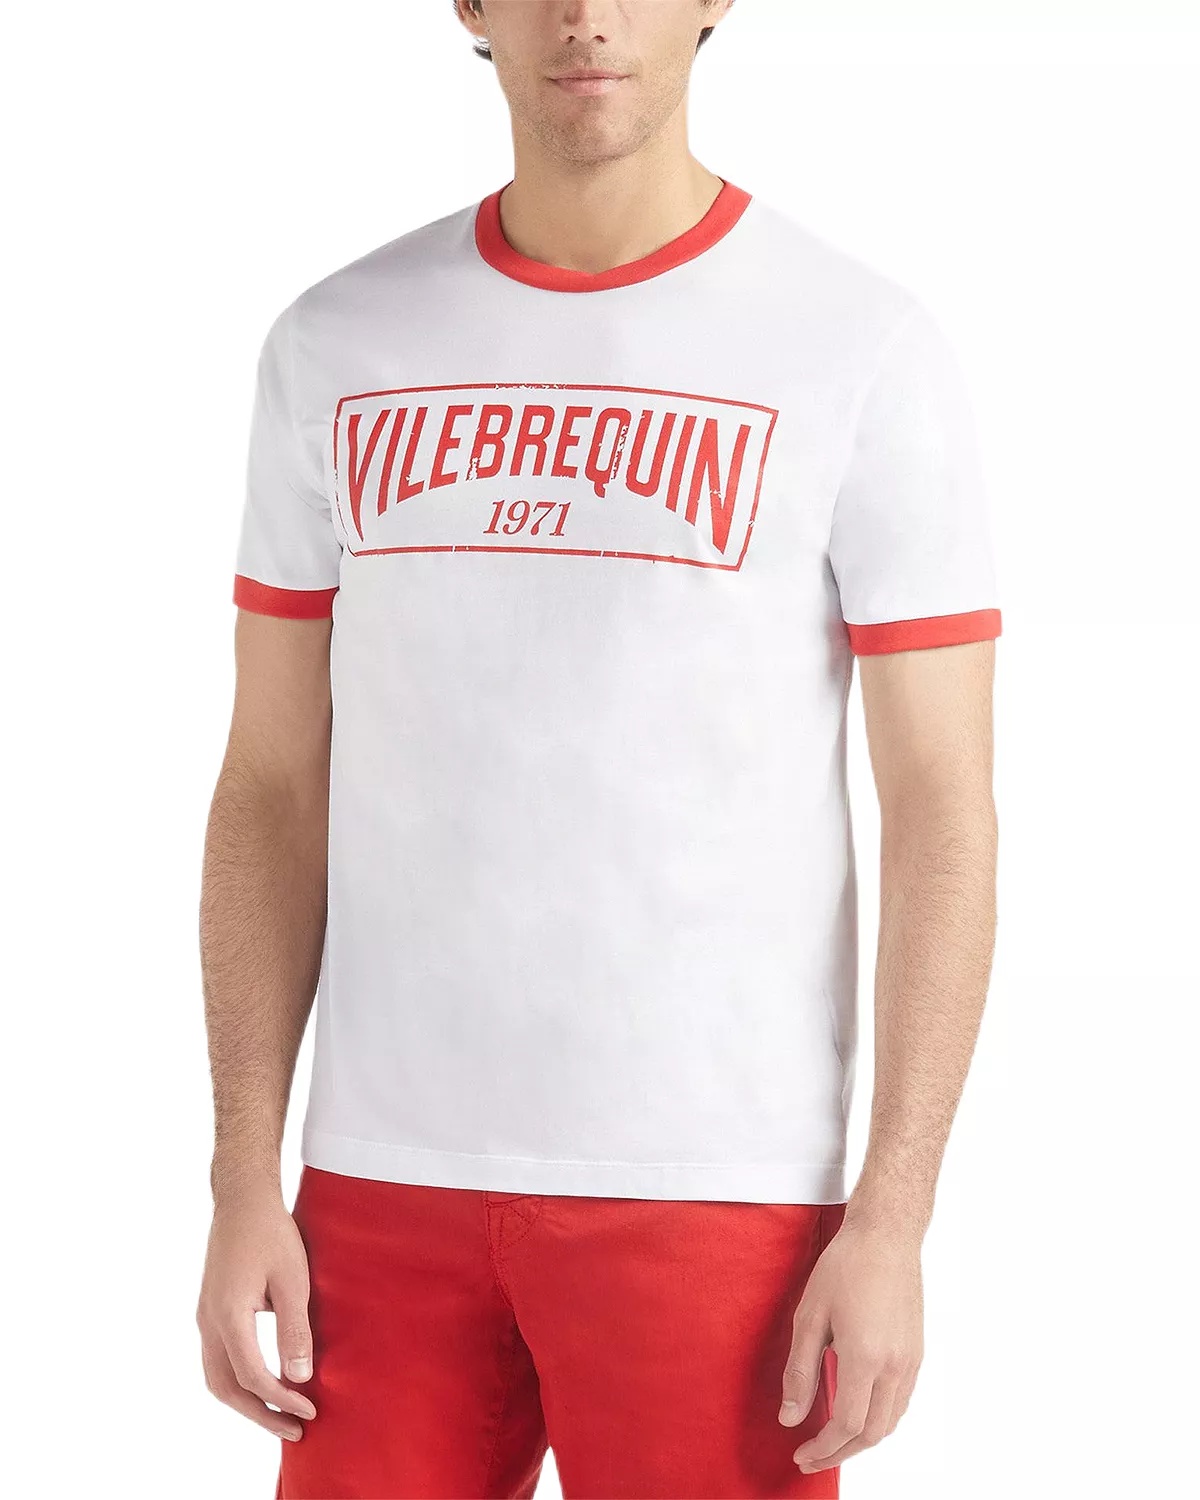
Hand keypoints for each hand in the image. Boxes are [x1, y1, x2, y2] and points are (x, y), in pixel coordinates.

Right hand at [196, 1187, 316, 1440]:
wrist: (242, 1199)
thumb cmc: (271, 1232)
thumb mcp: (293, 1279)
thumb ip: (295, 1329)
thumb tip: (298, 1377)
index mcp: (228, 1316)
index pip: (252, 1375)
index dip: (281, 1398)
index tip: (311, 1409)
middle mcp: (209, 1322)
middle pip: (226, 1388)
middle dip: (260, 1414)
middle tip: (295, 1430)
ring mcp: (206, 1317)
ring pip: (217, 1377)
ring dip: (247, 1401)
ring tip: (280, 1413)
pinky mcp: (211, 1309)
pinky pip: (219, 1358)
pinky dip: (239, 1380)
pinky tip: (266, 1380)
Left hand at [778, 1218, 923, 1472]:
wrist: (886, 1236)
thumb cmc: (845, 1266)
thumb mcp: (810, 1316)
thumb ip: (800, 1371)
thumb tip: (790, 1417)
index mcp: (866, 1357)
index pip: (846, 1425)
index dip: (823, 1448)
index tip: (801, 1454)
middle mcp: (895, 1366)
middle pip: (872, 1433)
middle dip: (840, 1452)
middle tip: (812, 1455)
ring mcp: (911, 1361)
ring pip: (890, 1422)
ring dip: (861, 1439)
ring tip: (831, 1439)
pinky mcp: (917, 1353)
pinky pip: (901, 1402)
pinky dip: (879, 1419)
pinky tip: (858, 1412)